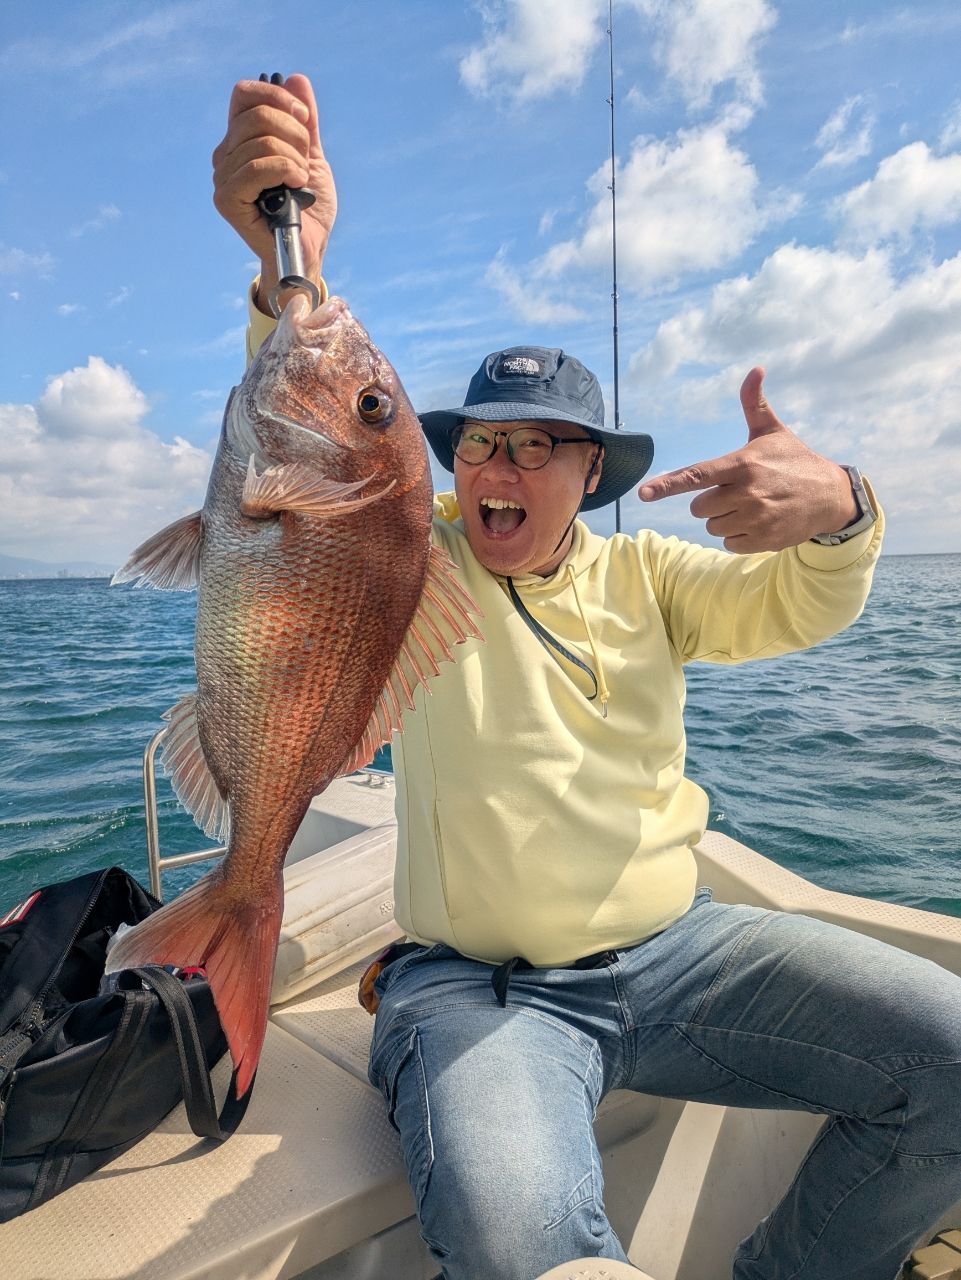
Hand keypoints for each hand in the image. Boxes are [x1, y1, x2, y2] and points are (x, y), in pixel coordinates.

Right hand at [212, 74, 336, 314]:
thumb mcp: (311, 156)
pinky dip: (283, 171)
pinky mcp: (226, 199)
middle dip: (294, 133)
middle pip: (256, 114)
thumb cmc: (308, 208)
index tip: (304, 119)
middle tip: (304, 160)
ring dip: (292, 158)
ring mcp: (223, 177)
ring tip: (300, 180)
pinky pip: (255, 168)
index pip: (244, 95)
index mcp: (241, 139)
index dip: (276, 96)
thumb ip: (304, 122)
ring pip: (259, 142)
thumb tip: (297, 79)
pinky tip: (294, 187)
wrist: (309, 248)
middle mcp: (226, 155)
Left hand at [639, 368, 857, 552]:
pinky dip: (738, 537)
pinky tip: (757, 523)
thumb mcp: (773, 431)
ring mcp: (755, 519)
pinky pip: (729, 544)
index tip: (643, 494)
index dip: (667, 485)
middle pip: (698, 507)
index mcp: (742, 465)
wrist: (831, 496)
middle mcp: (746, 493)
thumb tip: (755, 369)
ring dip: (723, 520)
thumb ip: (754, 404)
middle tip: (735, 492)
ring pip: (712, 527)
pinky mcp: (763, 540)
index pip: (696, 476)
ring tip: (749, 507)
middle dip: (710, 501)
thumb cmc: (794, 461)